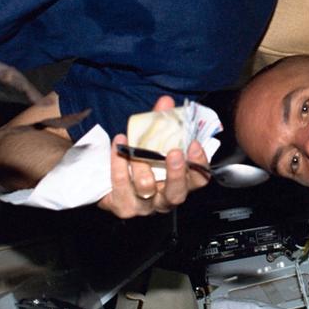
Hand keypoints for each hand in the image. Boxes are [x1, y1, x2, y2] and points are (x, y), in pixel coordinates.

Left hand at [98, 95, 209, 217]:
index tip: (194, 144)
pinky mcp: (123, 206)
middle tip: (173, 152)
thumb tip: (166, 102)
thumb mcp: (154, 141)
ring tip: (132, 147)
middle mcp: (165, 198)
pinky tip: (118, 146)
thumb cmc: (139, 160)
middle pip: (177, 193)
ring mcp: (144, 206)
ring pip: (146, 188)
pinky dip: (118, 164)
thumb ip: (162, 122)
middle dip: (176, 172)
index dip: (200, 163)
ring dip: (140, 164)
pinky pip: (121, 186)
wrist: (109, 182)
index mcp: (180, 183)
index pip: (199, 179)